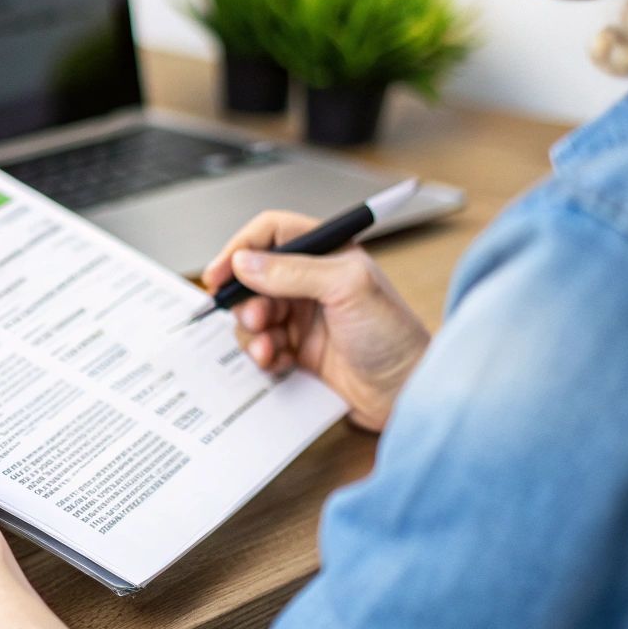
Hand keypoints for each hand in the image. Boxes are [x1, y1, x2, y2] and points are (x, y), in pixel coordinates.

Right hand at [202, 210, 429, 430]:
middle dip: (245, 299)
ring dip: (252, 332)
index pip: (271, 233)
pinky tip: (278, 362)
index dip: (241, 248)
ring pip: (251, 313)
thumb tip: (245, 262)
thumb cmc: (396, 337)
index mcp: (328, 254)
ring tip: (269, 347)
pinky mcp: (297, 349)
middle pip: (253, 277)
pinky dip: (261, 354)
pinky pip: (260, 345)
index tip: (220, 272)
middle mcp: (311, 282)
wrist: (407, 394)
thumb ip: (293, 271)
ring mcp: (302, 316)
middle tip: (254, 318)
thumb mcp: (348, 289)